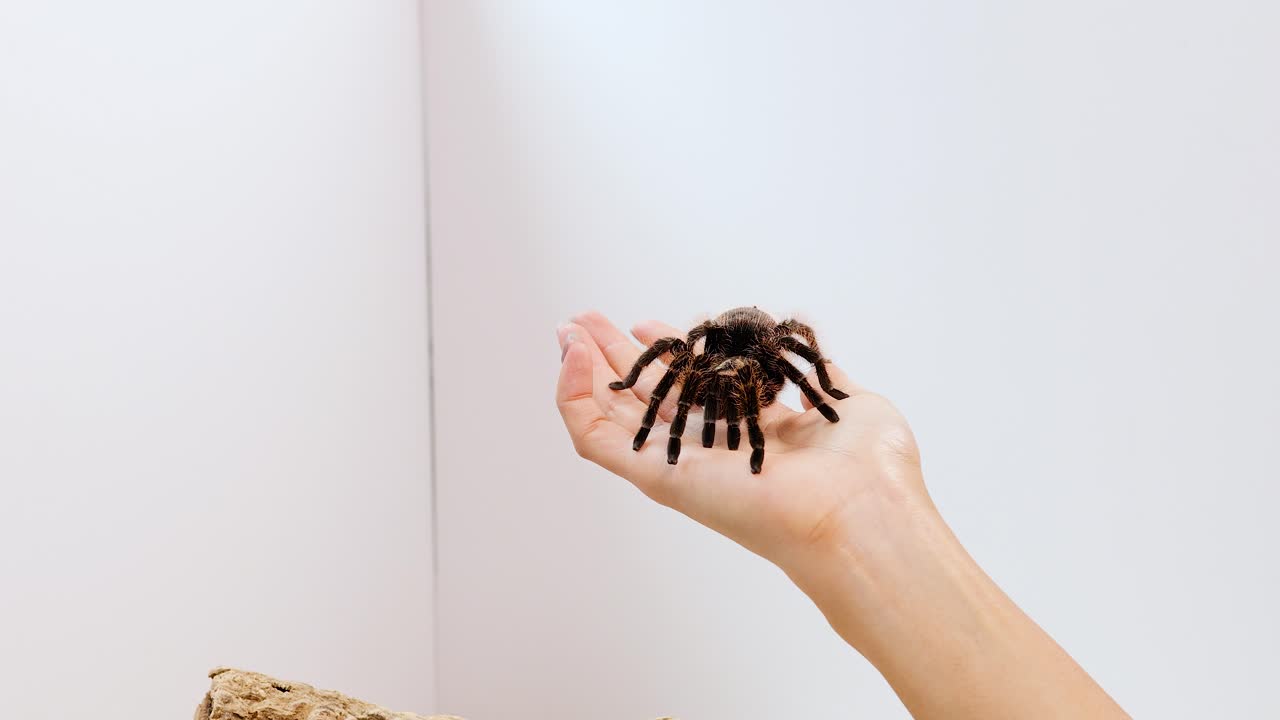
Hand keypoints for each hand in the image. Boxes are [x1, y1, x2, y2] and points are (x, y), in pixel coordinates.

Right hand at [555, 311, 931, 576]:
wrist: (863, 512)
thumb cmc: (871, 470)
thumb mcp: (843, 399)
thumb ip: (817, 373)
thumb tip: (799, 346)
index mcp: (749, 433)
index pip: (695, 390)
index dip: (670, 355)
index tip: (653, 322)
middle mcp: (711, 451)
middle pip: (646, 400)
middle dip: (615, 357)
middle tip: (585, 320)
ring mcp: (680, 466)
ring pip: (612, 417)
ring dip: (583, 371)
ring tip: (565, 331)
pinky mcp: (657, 478)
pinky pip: (596, 438)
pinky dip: (573, 397)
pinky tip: (570, 357)